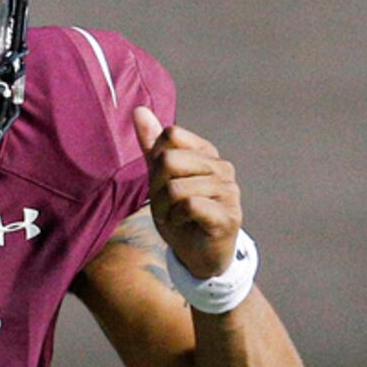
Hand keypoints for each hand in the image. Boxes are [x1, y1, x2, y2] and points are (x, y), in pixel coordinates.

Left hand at [133, 106, 241, 281]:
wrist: (200, 256)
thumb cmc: (181, 217)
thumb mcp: (161, 180)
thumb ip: (152, 147)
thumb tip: (138, 110)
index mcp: (206, 153)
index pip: (170, 136)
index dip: (156, 164)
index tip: (163, 185)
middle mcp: (221, 167)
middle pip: (169, 161)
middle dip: (156, 189)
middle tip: (165, 207)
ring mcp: (228, 190)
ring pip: (175, 187)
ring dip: (164, 209)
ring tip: (174, 219)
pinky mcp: (227, 214)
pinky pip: (189, 204)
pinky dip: (176, 218)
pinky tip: (184, 224)